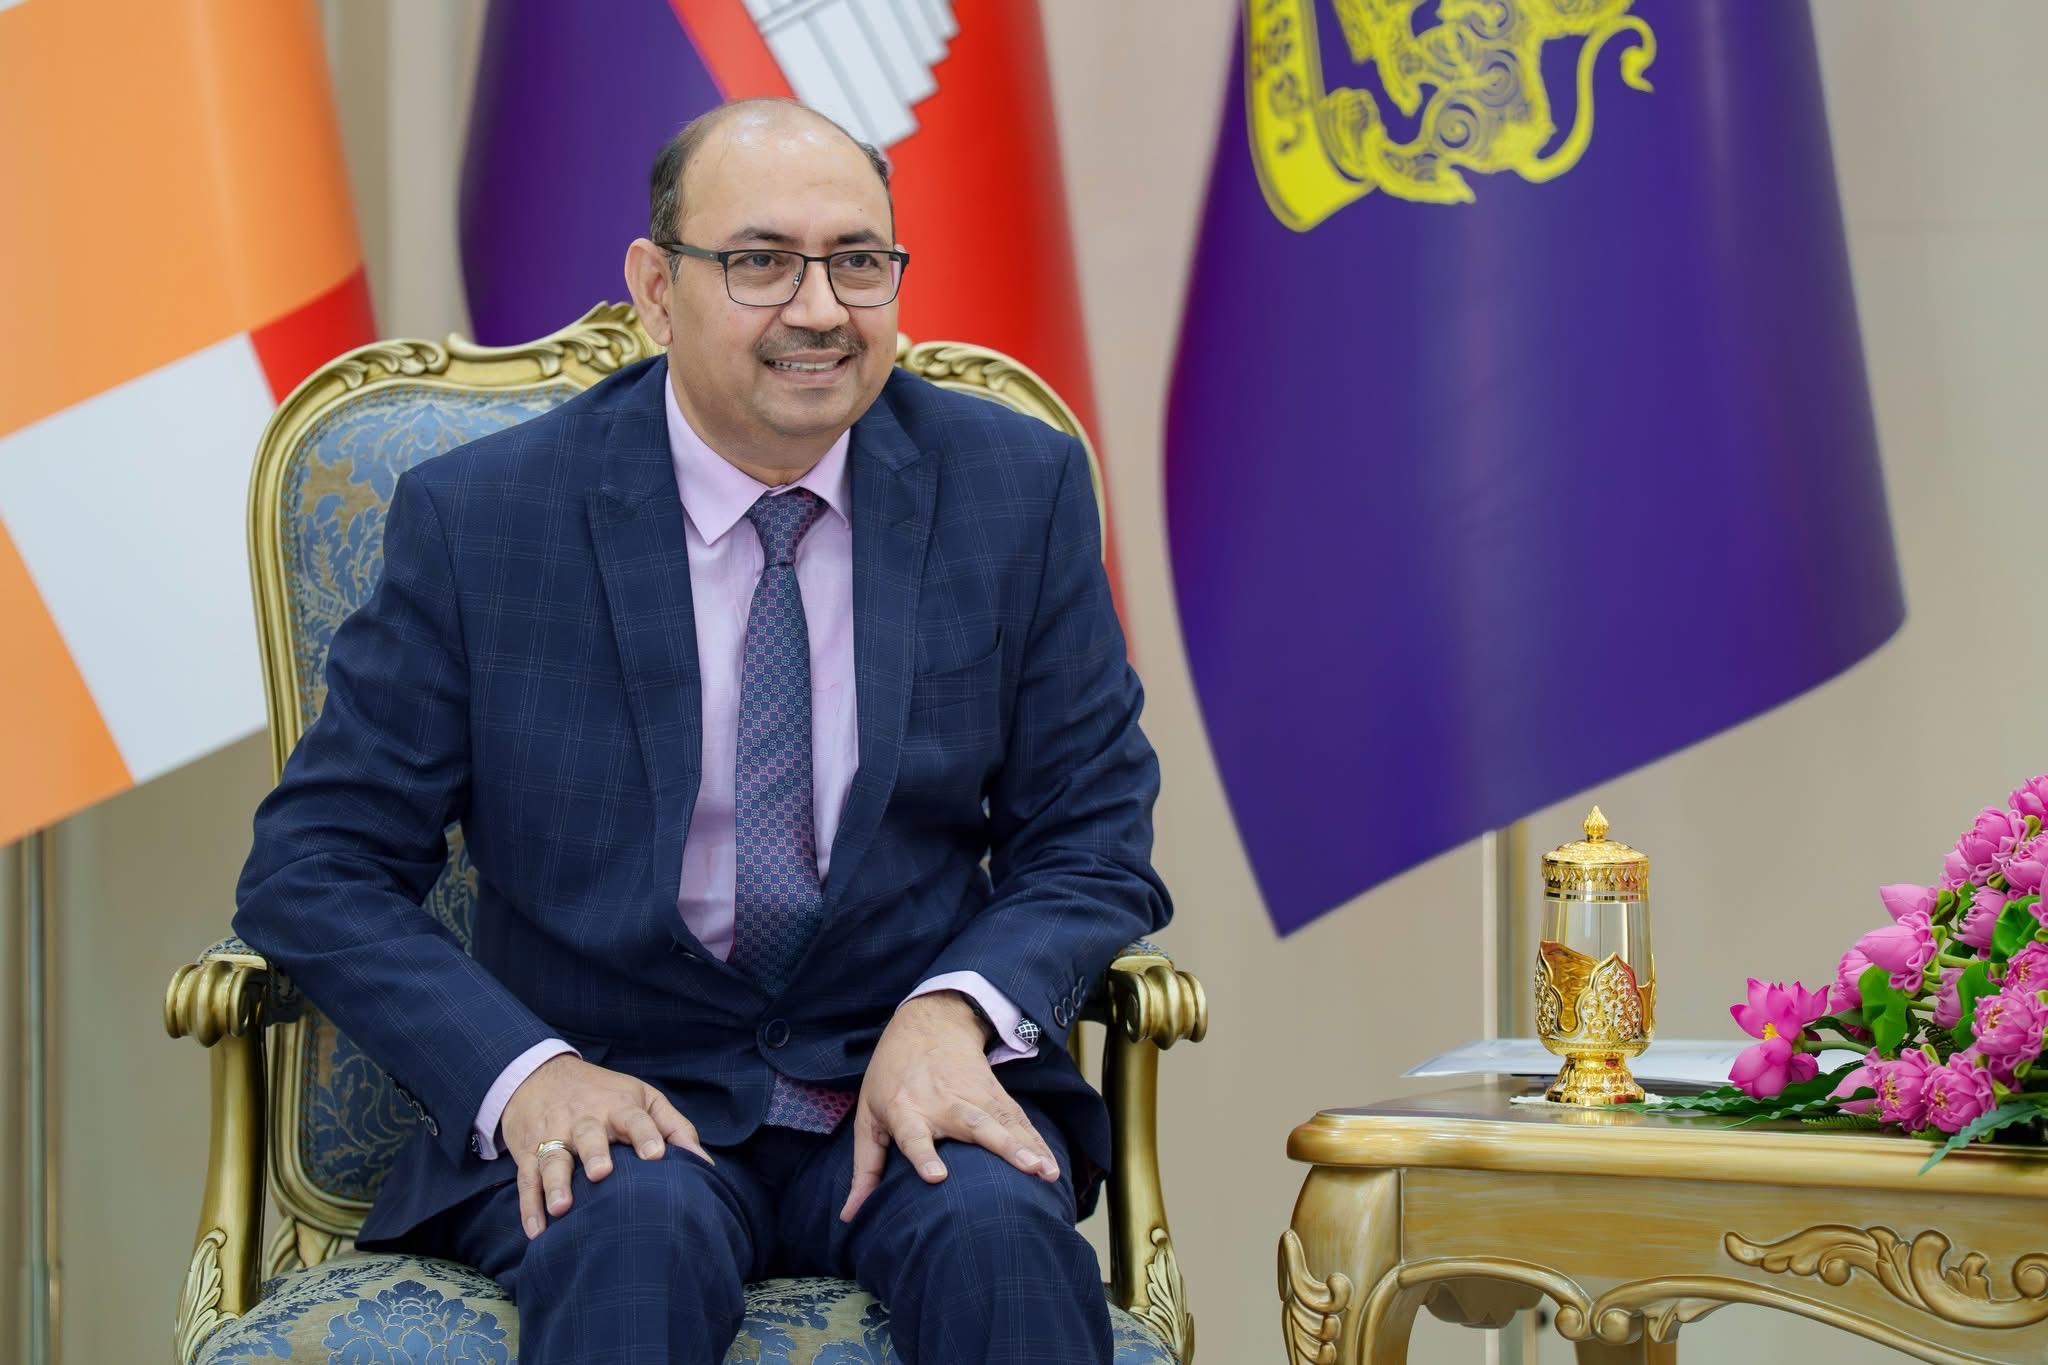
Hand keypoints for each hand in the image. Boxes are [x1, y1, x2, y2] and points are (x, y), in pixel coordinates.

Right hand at [499, 1053, 709, 1238]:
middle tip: (601, 1174)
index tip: (656, 1155)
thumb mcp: (642, 1097)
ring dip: (556, 1184)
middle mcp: (585, 1120)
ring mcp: (553, 1135)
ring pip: (553, 1159)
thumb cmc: (604, 1093)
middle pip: (589, 1135)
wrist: (539, 1073)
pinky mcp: (528, 1152)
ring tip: (561, 1208)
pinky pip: (527, 1179)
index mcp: (618, 1107)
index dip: (646, 1135)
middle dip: (594, 1154)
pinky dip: (529, 1206)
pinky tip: (536, 1231)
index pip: (635, 1119)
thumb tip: (704, 1163)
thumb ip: (674, 1127)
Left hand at [840, 991, 1059, 1222]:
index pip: (914, 1135)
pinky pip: (1018, 1122)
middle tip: (1025, 1170)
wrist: (928, 1023)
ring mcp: (973, 1096)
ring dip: (1028, 1147)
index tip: (936, 1176)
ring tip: (1046, 1172)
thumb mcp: (869, 1115)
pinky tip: (1051, 1166)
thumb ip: (865, 1168)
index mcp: (906, 1110)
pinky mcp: (994, 1094)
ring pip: (1004, 1122)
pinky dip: (1036, 1143)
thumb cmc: (891, 1076)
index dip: (923, 1155)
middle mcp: (942, 1103)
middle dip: (1001, 1148)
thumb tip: (850, 1216)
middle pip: (974, 1125)